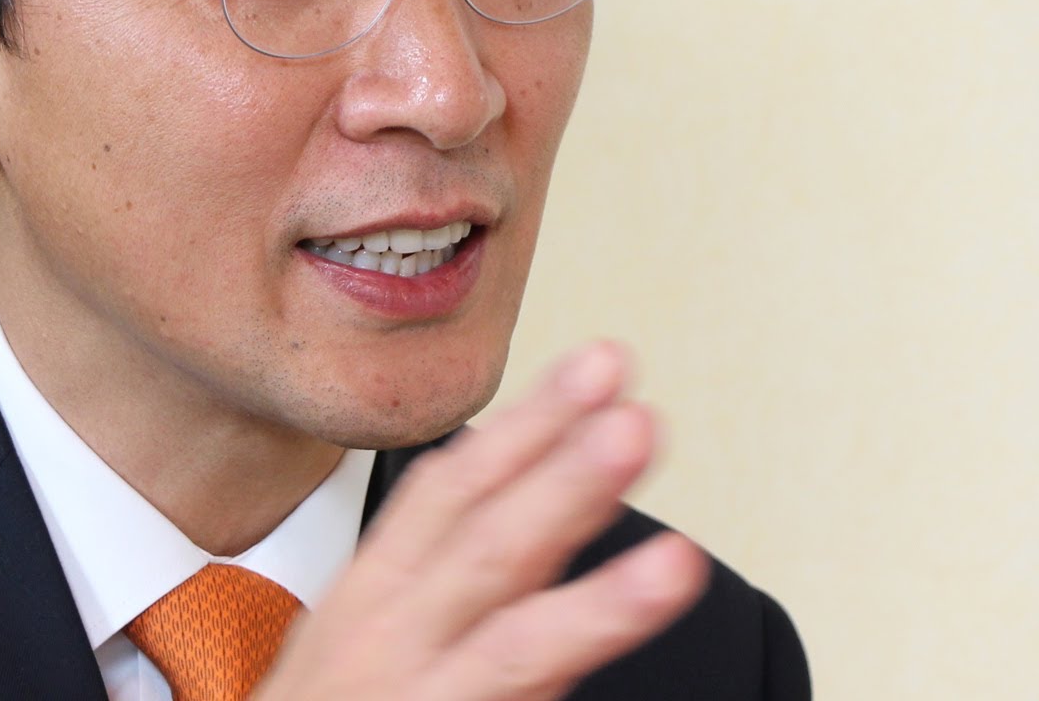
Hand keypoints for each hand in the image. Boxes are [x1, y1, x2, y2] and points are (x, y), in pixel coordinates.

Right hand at [252, 341, 709, 700]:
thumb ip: (447, 565)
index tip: (601, 368)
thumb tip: (549, 489)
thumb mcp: (362, 628)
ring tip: (676, 564)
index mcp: (372, 593)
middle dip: (561, 486)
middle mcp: (389, 645)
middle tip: (637, 426)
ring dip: (597, 607)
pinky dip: (574, 678)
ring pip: (513, 653)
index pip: (452, 491)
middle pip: (484, 553)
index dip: (528, 426)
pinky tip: (644, 645)